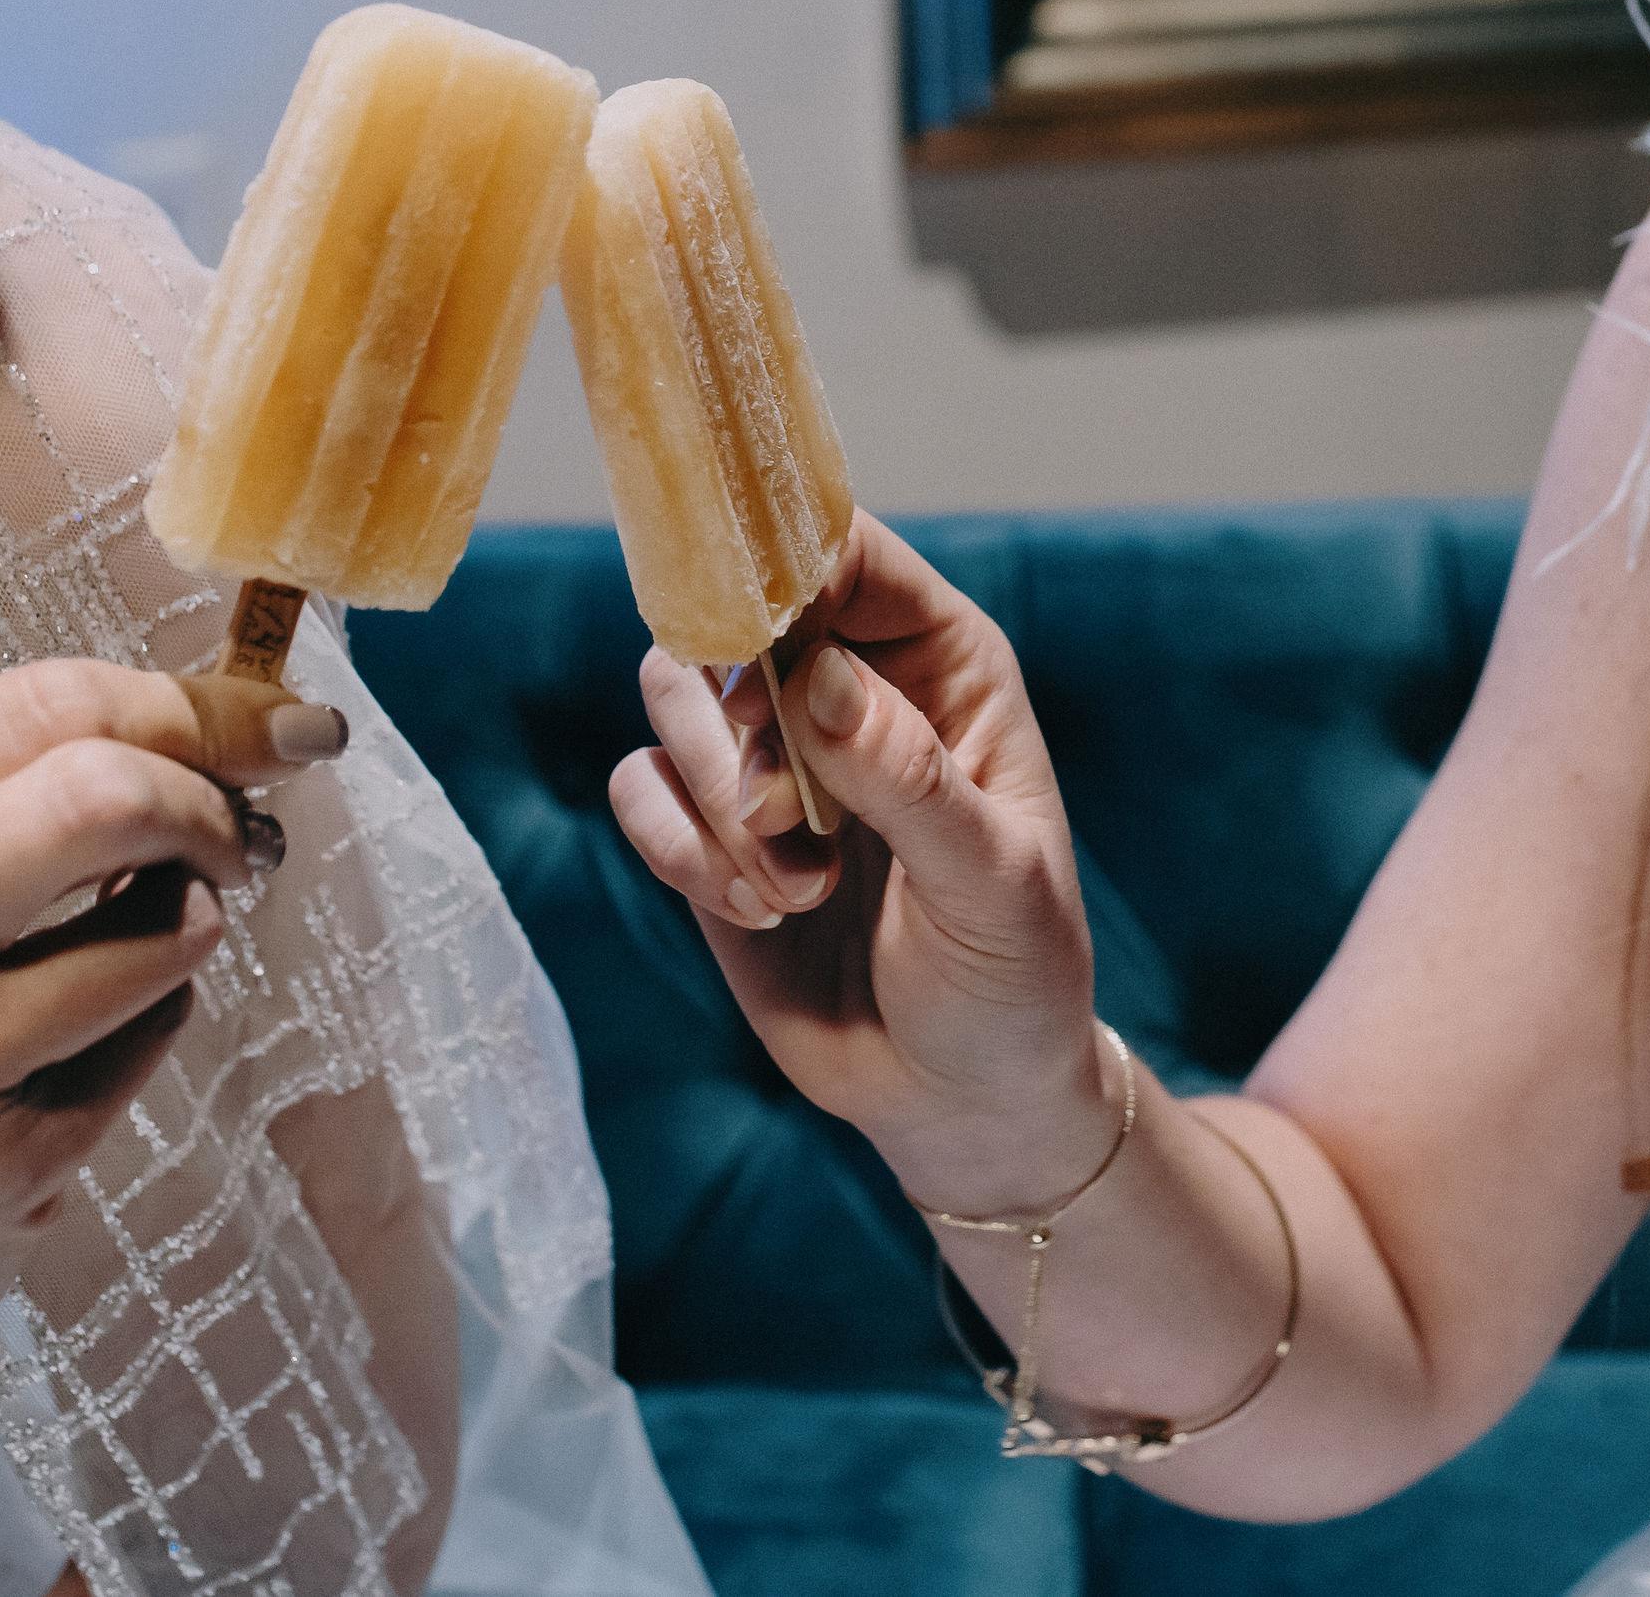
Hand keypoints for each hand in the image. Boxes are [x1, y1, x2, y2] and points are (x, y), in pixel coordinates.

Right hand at [0, 659, 344, 1456]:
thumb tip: (202, 731)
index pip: (35, 704)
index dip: (185, 702)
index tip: (268, 720)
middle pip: (102, 793)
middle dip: (210, 802)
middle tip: (239, 834)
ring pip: (160, 931)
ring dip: (194, 920)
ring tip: (146, 942)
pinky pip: (142, 1047)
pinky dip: (144, 1027)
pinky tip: (69, 1060)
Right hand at [608, 514, 1112, 1210]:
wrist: (961, 1096)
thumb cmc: (1012, 975)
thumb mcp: (991, 882)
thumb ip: (911, 777)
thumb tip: (823, 678)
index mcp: (938, 660)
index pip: (844, 553)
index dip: (785, 566)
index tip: (760, 640)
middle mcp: (845, 684)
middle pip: (731, 609)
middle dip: (737, 712)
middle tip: (782, 811)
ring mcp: (769, 754)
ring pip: (671, 691)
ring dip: (713, 793)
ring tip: (794, 883)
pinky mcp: (708, 829)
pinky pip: (638, 787)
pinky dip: (678, 850)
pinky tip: (761, 911)